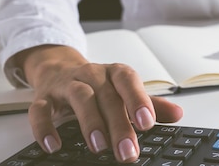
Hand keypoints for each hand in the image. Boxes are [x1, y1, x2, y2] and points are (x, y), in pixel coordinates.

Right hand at [14, 45, 182, 162]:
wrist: (59, 68)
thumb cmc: (98, 84)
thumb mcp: (124, 91)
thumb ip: (149, 104)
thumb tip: (177, 114)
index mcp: (114, 74)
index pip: (128, 82)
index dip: (138, 100)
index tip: (148, 123)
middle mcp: (92, 75)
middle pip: (107, 97)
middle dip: (118, 124)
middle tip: (127, 151)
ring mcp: (67, 85)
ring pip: (79, 98)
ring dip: (89, 122)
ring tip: (99, 146)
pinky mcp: (44, 98)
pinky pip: (40, 110)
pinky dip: (45, 128)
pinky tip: (54, 146)